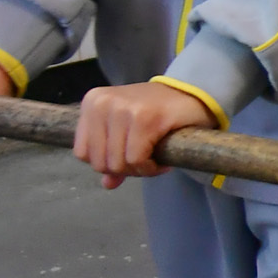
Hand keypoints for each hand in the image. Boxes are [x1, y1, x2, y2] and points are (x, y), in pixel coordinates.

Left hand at [72, 81, 216, 187]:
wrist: (194, 92)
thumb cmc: (158, 110)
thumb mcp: (127, 129)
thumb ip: (113, 154)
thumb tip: (108, 184)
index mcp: (93, 102)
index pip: (83, 153)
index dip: (107, 163)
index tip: (129, 157)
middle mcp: (103, 103)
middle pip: (100, 163)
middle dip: (125, 169)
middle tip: (145, 159)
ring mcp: (123, 109)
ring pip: (118, 164)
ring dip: (140, 170)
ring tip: (154, 158)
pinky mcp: (145, 118)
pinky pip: (137, 160)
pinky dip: (151, 168)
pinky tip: (161, 160)